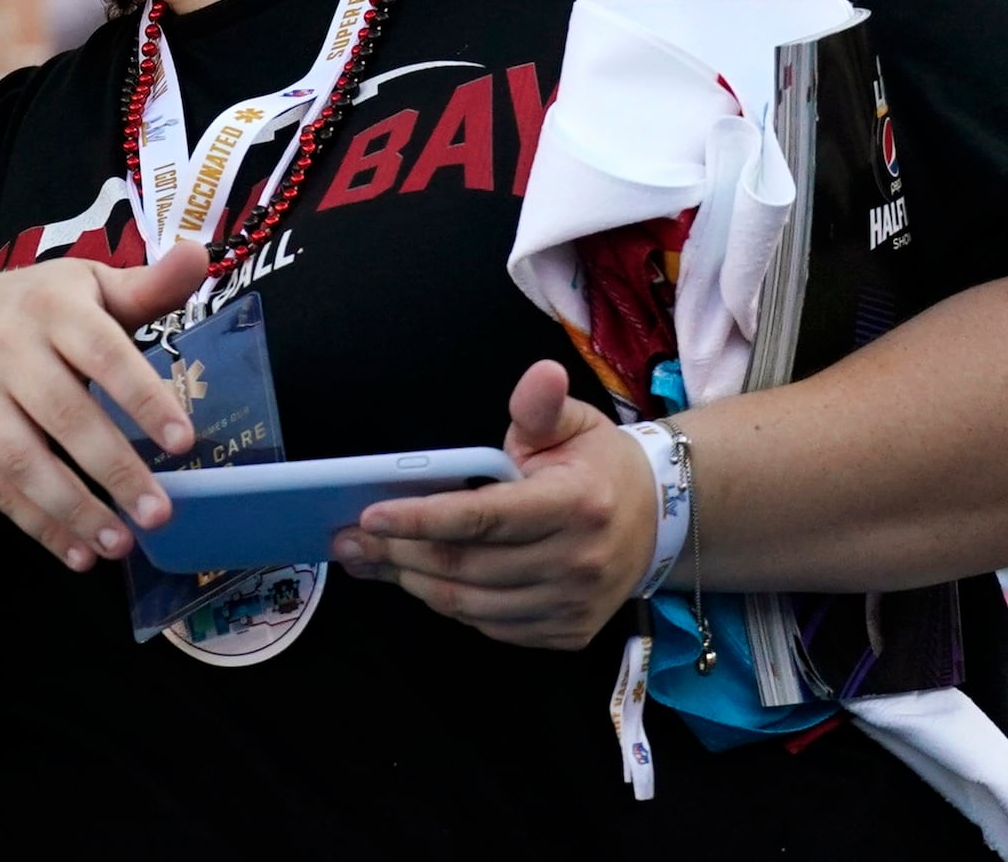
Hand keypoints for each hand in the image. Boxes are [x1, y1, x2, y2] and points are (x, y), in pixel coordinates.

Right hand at [0, 242, 209, 569]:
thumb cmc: (42, 314)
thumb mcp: (90, 290)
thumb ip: (147, 286)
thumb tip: (198, 254)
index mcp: (51, 304)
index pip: (102, 352)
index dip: (142, 397)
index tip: (184, 441)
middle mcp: (3, 343)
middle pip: (62, 413)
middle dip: (113, 468)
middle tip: (161, 514)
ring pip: (21, 458)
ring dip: (72, 508)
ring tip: (121, 547)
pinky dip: (38, 524)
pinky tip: (79, 552)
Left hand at [334, 358, 650, 650]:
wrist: (657, 521)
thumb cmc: (596, 466)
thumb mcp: (573, 423)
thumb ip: (541, 406)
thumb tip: (540, 375)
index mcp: (574, 504)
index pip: (485, 518)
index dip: (423, 518)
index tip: (370, 514)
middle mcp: (577, 562)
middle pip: (467, 566)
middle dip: (398, 552)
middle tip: (350, 539)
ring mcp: (573, 605)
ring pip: (471, 604)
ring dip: (413, 582)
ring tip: (371, 559)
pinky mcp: (568, 633)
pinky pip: (491, 626)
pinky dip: (449, 603)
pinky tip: (419, 579)